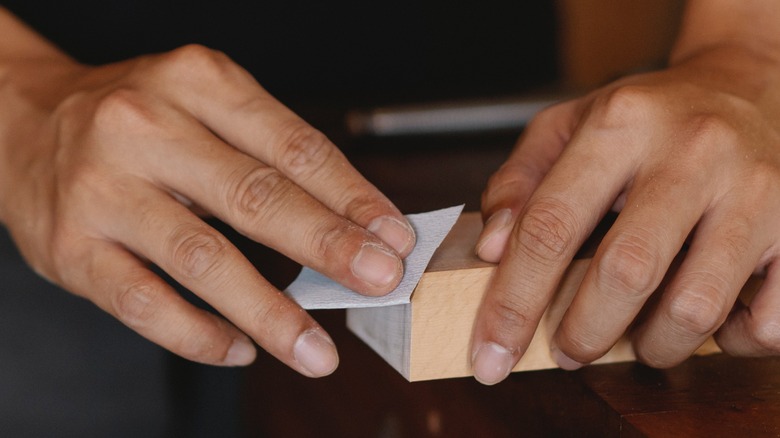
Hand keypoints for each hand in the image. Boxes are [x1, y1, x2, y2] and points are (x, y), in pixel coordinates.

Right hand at [0, 44, 414, 375]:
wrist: (21, 119)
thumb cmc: (136, 117)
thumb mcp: (204, 104)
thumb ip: (271, 154)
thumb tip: (353, 221)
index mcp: (197, 83)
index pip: (294, 146)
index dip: (353, 195)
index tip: (394, 236)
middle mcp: (146, 128)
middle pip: (255, 197)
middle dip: (328, 246)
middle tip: (380, 281)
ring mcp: (103, 190)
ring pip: (203, 260)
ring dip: (270, 312)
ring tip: (316, 349)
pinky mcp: (71, 248)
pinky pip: (145, 304)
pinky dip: (199, 334)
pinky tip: (240, 348)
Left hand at [471, 45, 779, 383]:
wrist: (749, 83)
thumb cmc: (647, 117)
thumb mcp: (568, 125)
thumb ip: (519, 182)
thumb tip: (491, 251)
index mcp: (621, 125)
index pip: (550, 226)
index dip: (513, 302)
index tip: (491, 353)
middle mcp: (692, 151)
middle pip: (626, 273)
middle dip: (584, 333)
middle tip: (570, 348)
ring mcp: (756, 189)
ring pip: (695, 307)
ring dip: (654, 346)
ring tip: (637, 338)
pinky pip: (769, 322)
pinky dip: (730, 343)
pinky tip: (709, 322)